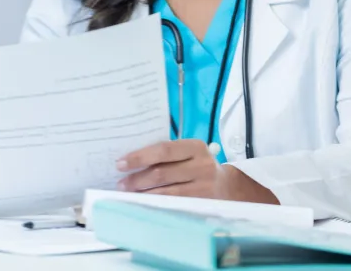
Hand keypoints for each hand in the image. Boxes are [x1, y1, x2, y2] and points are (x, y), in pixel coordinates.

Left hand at [116, 140, 278, 203]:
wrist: (229, 187)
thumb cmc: (197, 165)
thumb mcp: (188, 153)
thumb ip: (167, 153)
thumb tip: (130, 159)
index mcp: (195, 146)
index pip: (163, 149)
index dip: (139, 157)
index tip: (120, 163)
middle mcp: (202, 165)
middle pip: (163, 172)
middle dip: (137, 178)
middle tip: (121, 183)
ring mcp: (205, 186)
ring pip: (167, 191)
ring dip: (144, 193)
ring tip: (129, 193)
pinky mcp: (204, 203)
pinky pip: (175, 204)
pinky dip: (157, 203)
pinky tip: (145, 202)